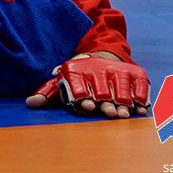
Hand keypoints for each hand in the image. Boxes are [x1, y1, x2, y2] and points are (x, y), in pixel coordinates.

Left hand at [26, 53, 149, 118]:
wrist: (99, 58)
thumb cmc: (78, 78)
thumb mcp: (61, 83)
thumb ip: (48, 94)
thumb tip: (31, 103)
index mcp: (76, 71)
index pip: (79, 84)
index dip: (83, 95)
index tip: (87, 106)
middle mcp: (97, 68)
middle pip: (102, 89)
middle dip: (105, 102)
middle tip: (108, 113)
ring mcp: (117, 70)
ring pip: (122, 88)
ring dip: (123, 102)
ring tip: (123, 115)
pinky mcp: (135, 73)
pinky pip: (141, 85)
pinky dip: (141, 97)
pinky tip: (140, 109)